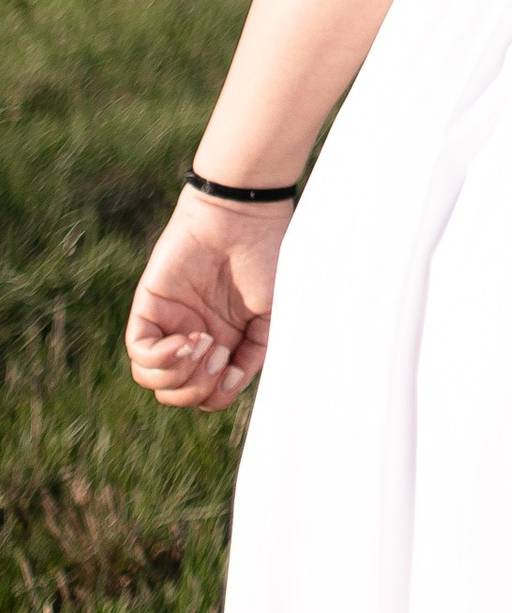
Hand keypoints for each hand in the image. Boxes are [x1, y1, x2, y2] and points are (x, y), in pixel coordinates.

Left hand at [125, 192, 292, 410]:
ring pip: (152, 380)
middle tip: (218, 353)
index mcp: (222, 343)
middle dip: (197, 388)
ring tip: (202, 343)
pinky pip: (139, 352)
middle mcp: (193, 337)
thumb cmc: (265, 258)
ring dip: (179, 376)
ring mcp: (169, 324)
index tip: (233, 363)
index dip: (216, 394)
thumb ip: (253, 355)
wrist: (244, 218)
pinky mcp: (149, 307)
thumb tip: (226, 387)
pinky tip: (186, 339)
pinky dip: (160, 358)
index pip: (205, 394)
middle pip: (175, 393)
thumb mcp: (272, 315)